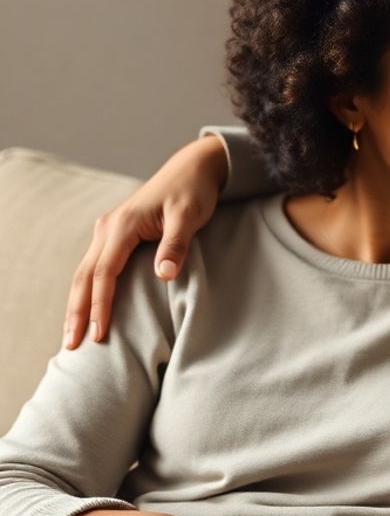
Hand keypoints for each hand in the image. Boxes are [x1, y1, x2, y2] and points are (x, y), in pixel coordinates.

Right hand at [63, 135, 227, 348]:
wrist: (192, 169)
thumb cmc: (193, 192)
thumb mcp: (190, 216)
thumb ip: (176, 245)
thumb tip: (164, 275)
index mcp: (122, 225)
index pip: (104, 273)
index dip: (100, 306)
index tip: (99, 334)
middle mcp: (107, 228)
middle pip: (84, 276)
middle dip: (76, 312)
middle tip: (70, 346)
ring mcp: (108, 231)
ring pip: (84, 273)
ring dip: (77, 304)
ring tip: (71, 335)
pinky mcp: (114, 235)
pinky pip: (94, 267)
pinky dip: (87, 291)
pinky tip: (86, 310)